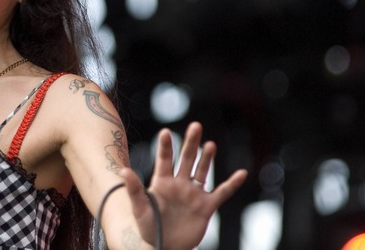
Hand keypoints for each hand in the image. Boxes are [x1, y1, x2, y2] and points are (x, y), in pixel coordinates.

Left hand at [120, 122, 246, 248]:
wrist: (165, 247)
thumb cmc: (149, 228)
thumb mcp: (139, 208)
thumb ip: (134, 189)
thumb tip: (123, 170)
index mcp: (162, 183)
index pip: (164, 160)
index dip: (166, 146)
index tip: (166, 131)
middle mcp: (179, 185)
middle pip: (186, 159)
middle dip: (191, 143)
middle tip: (195, 125)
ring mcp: (193, 194)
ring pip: (202, 171)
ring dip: (206, 158)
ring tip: (210, 144)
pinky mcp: (206, 207)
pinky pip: (221, 193)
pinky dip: (231, 184)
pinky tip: (241, 173)